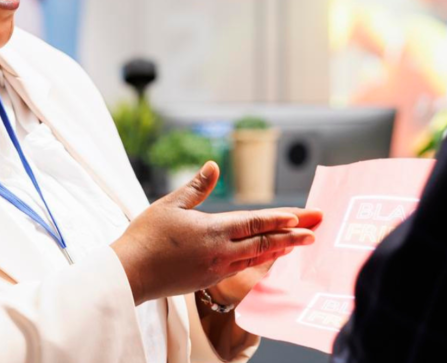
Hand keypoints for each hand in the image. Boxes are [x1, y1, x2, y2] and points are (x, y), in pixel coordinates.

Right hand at [110, 161, 321, 304]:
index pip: (253, 223)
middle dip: (293, 236)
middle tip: (316, 231)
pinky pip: (242, 268)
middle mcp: (220, 253)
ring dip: (279, 249)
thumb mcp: (170, 204)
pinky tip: (266, 256)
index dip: (278, 220)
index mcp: (212, 231)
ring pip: (256, 258)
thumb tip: (214, 165)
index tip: (301, 217)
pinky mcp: (209, 280)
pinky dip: (259, 260)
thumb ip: (197, 186)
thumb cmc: (146, 236)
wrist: (130, 273)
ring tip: (299, 242)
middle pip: (264, 243)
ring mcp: (216, 270)